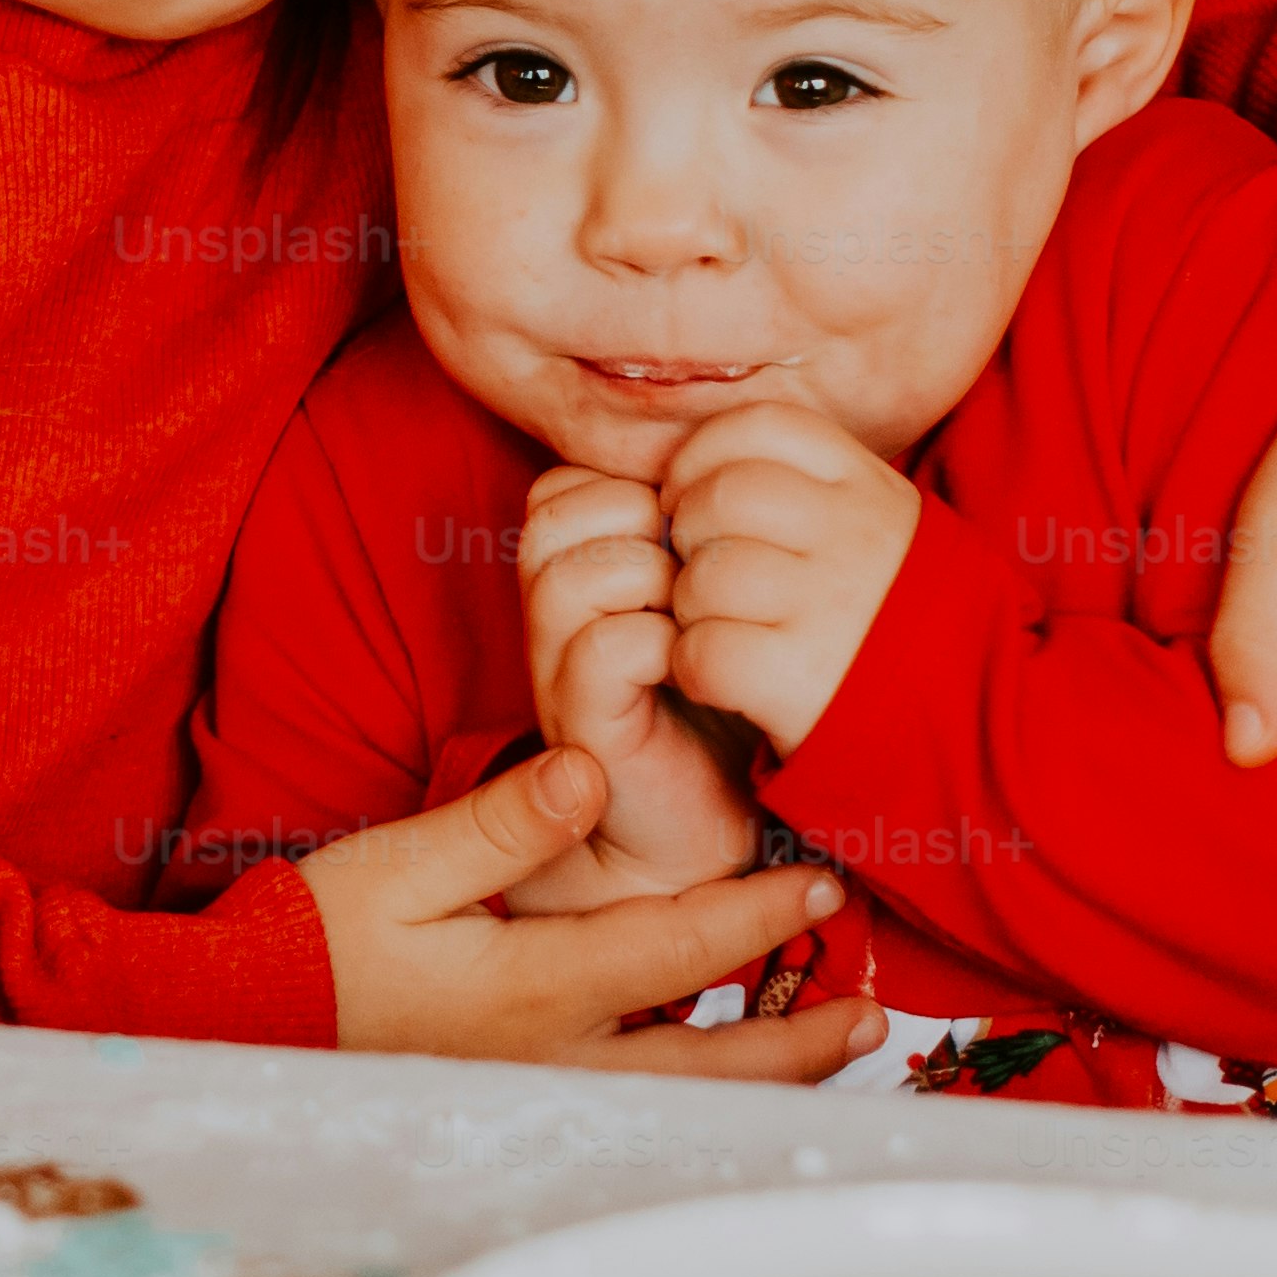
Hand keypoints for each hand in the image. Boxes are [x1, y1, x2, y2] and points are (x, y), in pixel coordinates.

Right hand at [307, 750, 889, 1077]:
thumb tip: (588, 776)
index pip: (676, 954)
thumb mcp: (399, 863)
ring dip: (766, 1077)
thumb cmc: (317, 937)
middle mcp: (554, 1057)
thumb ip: (499, 825)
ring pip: (686, 1102)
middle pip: (710, 1066)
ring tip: (831, 1053)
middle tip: (872, 1013)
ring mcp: (541, 1092)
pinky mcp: (520, 1101)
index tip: (825, 891)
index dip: (756, 919)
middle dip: (798, 1039)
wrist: (247, 1018)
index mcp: (534, 990)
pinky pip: (644, 1112)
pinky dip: (705, 1097)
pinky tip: (732, 1082)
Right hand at [502, 465, 767, 912]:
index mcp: (571, 566)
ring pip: (575, 570)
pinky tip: (697, 668)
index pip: (572, 475)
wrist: (708, 822)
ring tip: (698, 617)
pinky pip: (607, 646)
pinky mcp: (582, 723)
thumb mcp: (707, 596)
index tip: (699, 536)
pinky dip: (665, 645)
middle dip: (645, 521)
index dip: (644, 484)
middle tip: (698, 572)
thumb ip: (697, 529)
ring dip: (655, 580)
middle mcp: (546, 610)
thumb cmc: (718, 699)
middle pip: (559, 508)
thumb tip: (730, 454)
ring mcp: (554, 666)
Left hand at [664, 401, 924, 752]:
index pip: (763, 426)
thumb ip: (812, 491)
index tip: (687, 491)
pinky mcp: (802, 677)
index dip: (703, 453)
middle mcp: (855, 535)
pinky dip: (693, 667)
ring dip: (689, 608)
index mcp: (871, 488)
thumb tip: (704, 471)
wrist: (980, 724)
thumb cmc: (900, 622)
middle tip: (698, 572)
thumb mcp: (885, 530)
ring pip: (705, 574)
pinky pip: (704, 650)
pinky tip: (720, 679)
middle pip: (721, 495)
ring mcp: (830, 605)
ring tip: (718, 630)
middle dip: (686, 533)